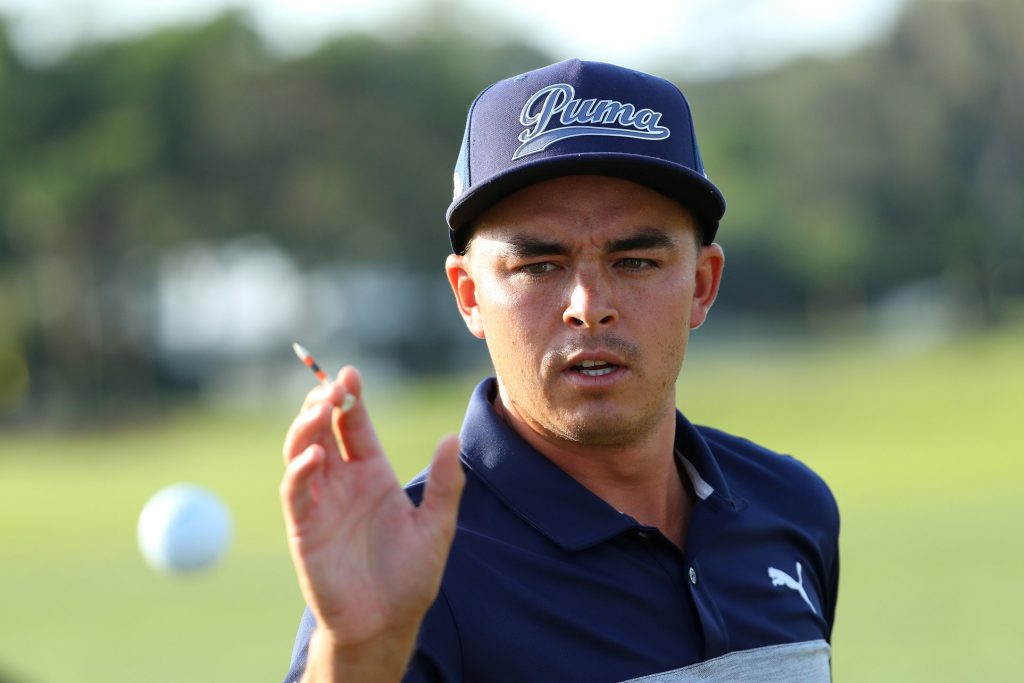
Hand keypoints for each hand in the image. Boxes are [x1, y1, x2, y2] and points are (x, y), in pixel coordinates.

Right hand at [280, 366, 464, 672]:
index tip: (351, 373)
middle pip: (323, 430)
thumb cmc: (411, 576)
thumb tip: (451, 436)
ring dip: (306, 427)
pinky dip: (299, 470)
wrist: (386, 622)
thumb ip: (444, 483)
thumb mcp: (436, 526)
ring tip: (319, 407)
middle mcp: (342, 482)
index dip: (350, 398)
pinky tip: (313, 455)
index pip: (354, 425)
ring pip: (302, 452)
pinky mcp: (304, 527)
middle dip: (323, 404)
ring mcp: (320, 502)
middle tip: (332, 385)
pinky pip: (295, 491)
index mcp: (372, 473)